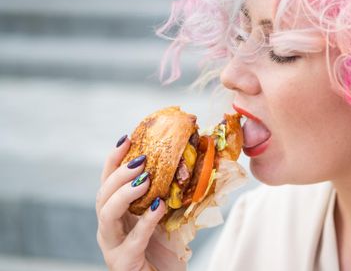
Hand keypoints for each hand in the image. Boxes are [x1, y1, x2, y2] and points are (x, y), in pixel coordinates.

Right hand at [96, 135, 186, 270]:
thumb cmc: (167, 250)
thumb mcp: (172, 215)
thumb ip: (176, 191)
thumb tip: (202, 157)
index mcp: (118, 212)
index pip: (108, 180)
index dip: (114, 159)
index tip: (126, 138)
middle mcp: (110, 227)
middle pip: (103, 194)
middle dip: (119, 173)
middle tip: (140, 159)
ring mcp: (113, 245)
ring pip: (106, 214)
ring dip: (124, 193)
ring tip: (145, 179)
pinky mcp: (124, 262)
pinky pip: (132, 239)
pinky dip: (145, 221)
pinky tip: (158, 207)